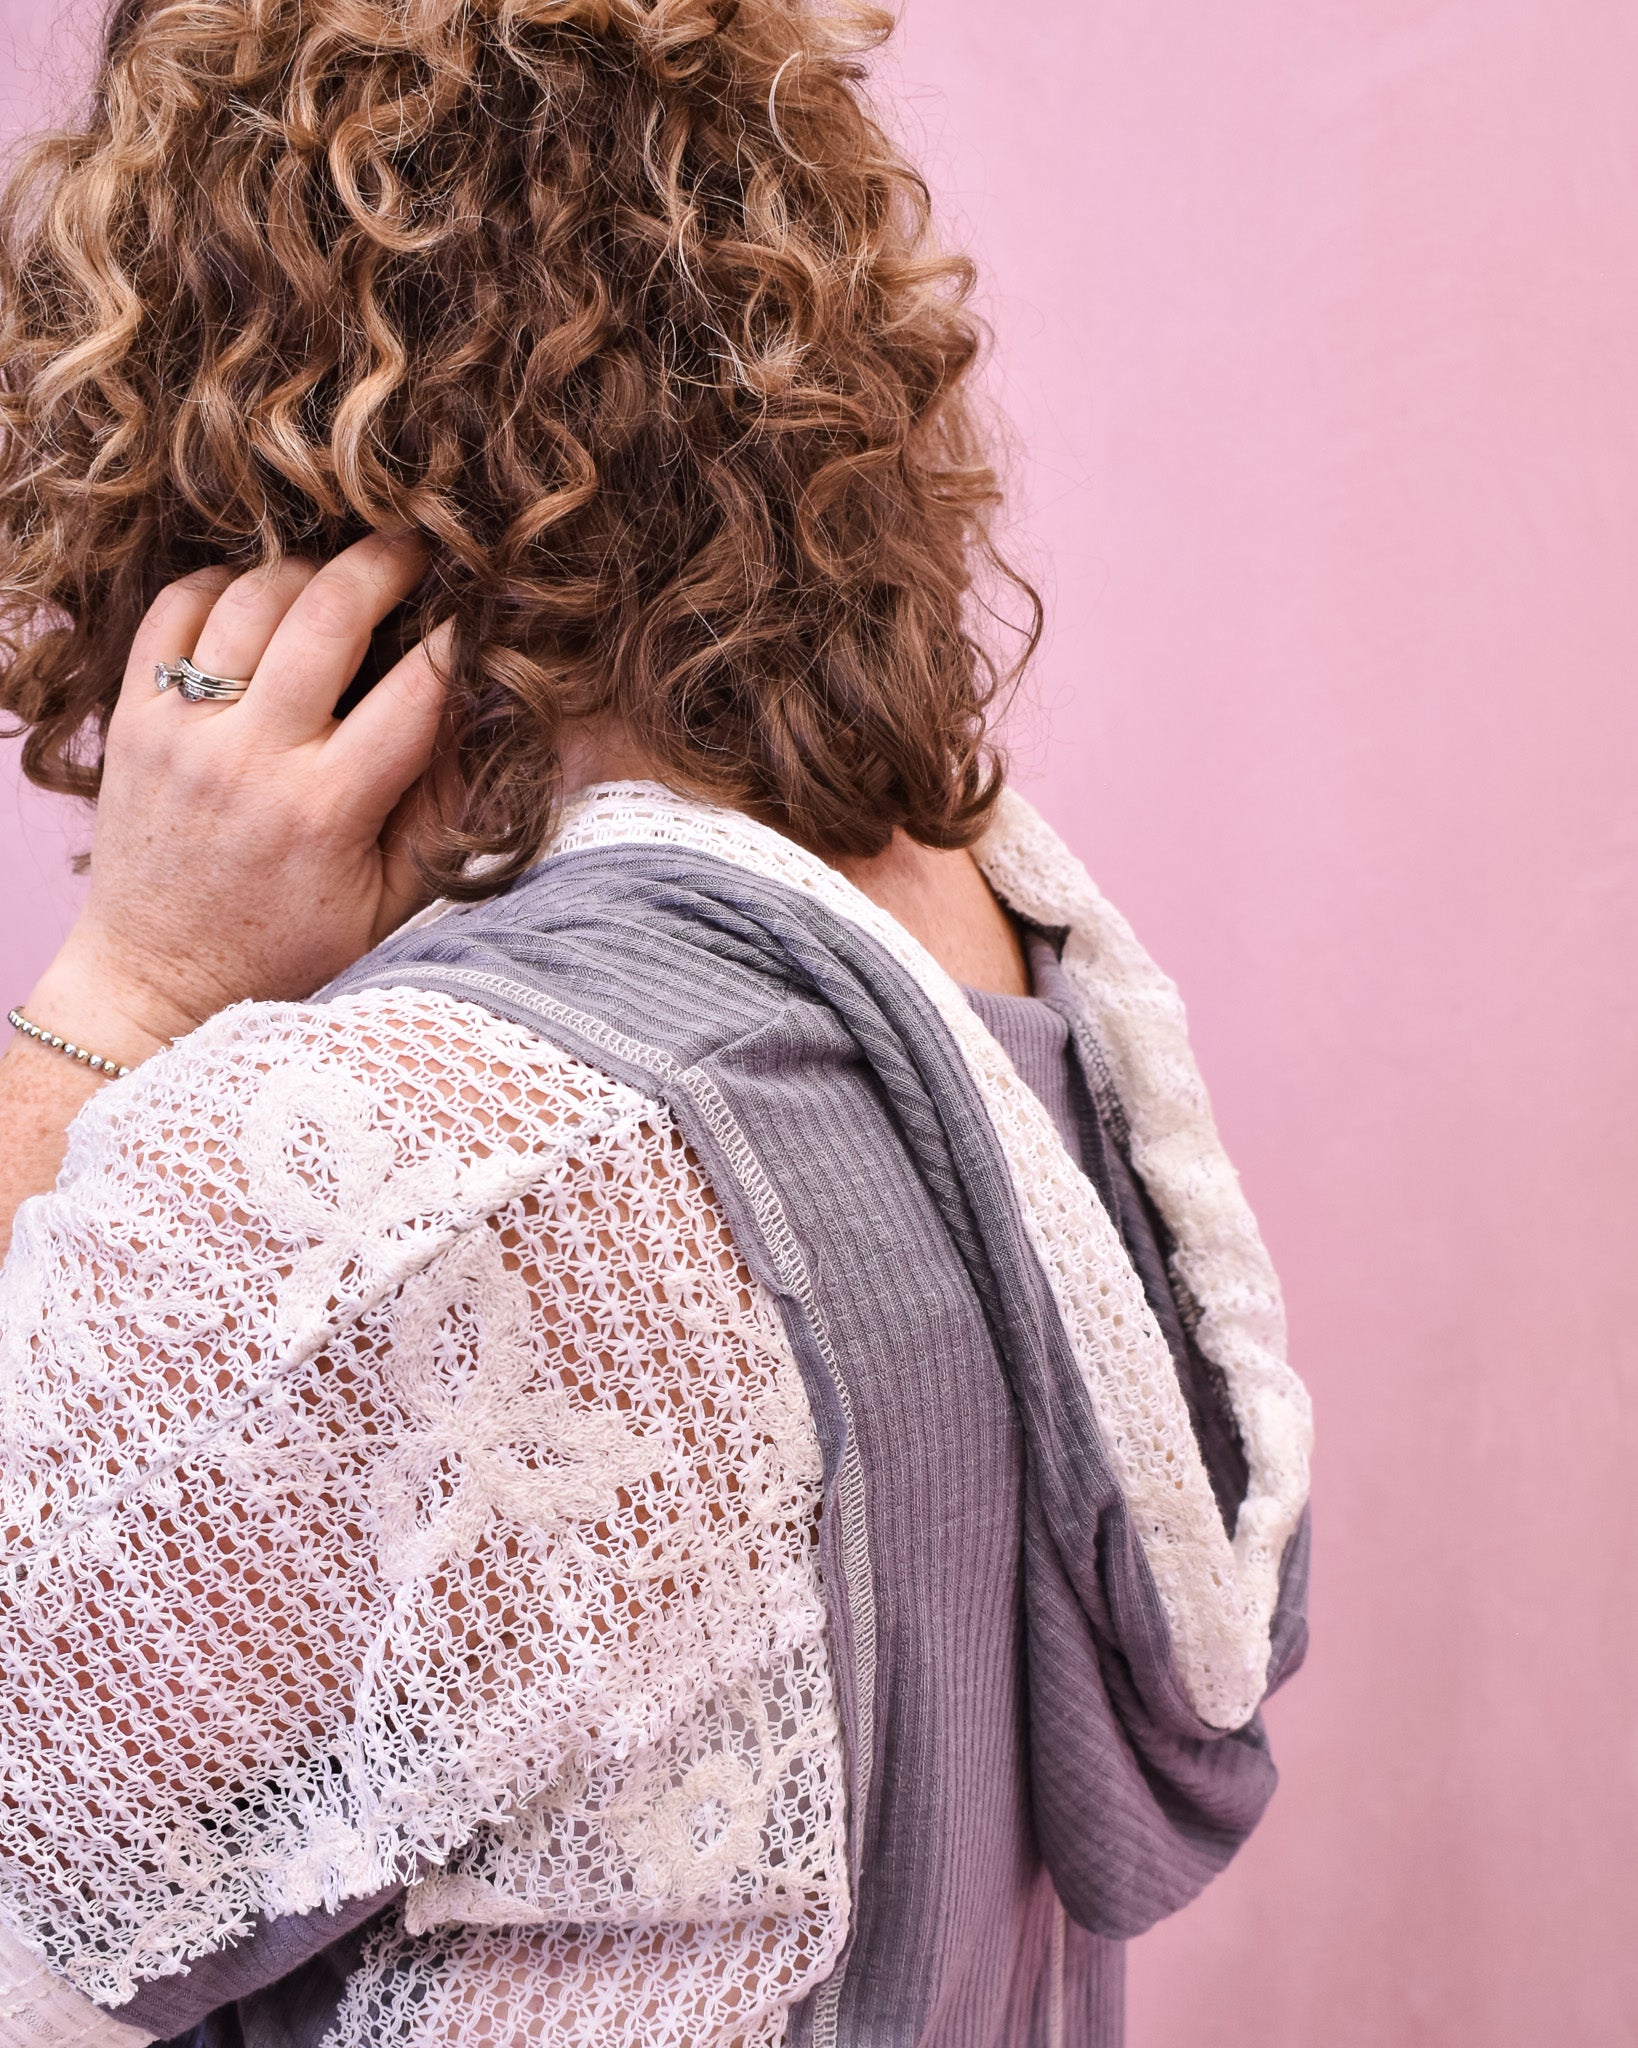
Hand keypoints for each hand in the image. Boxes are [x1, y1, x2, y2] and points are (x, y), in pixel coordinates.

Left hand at [23, 532, 447, 1065]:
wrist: (156, 982)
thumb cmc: (287, 950)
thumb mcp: (388, 903)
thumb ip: (440, 813)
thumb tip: (490, 719)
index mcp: (324, 811)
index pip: (416, 690)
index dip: (462, 636)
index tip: (486, 605)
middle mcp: (249, 761)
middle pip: (328, 612)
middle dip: (388, 561)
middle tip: (421, 543)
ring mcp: (181, 732)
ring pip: (252, 596)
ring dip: (309, 568)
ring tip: (344, 572)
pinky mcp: (132, 719)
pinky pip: (174, 610)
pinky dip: (223, 584)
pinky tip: (260, 595)